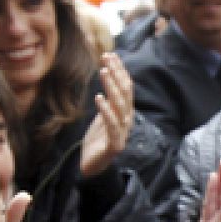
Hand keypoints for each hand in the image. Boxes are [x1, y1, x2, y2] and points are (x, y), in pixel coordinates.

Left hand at [81, 53, 134, 177]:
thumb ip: (109, 100)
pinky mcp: (114, 145)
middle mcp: (127, 120)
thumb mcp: (103, 115)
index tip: (110, 55)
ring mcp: (123, 133)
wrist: (93, 167)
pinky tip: (98, 98)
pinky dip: (105, 110)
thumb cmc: (98, 140)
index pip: (126, 87)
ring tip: (103, 72)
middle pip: (126, 93)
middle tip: (107, 58)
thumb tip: (109, 78)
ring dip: (112, 87)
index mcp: (125, 113)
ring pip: (120, 106)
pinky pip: (111, 125)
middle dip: (117, 74)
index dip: (120, 71)